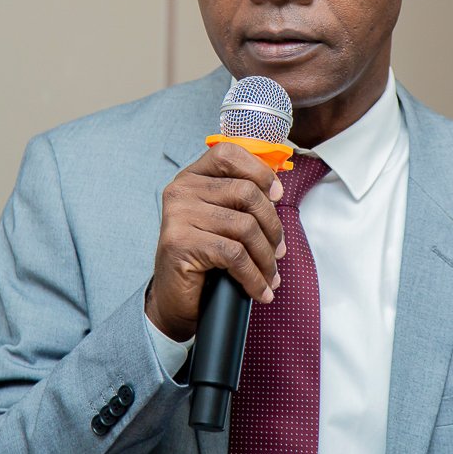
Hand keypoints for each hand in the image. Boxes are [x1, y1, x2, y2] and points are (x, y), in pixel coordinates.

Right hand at [145, 142, 286, 341]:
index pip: (228, 154)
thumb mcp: (221, 220)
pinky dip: (253, 276)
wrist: (174, 299)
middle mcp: (181, 190)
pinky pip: (234, 255)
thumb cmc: (203, 257)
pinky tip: (259, 289)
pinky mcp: (180, 243)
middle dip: (272, 225)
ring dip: (265, 256)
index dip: (259, 171)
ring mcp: (178, 215)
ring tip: (270, 274)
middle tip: (278, 250)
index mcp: (192, 176)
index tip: (277, 195)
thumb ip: (240, 198)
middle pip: (246, 192)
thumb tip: (275, 191)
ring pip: (244, 226)